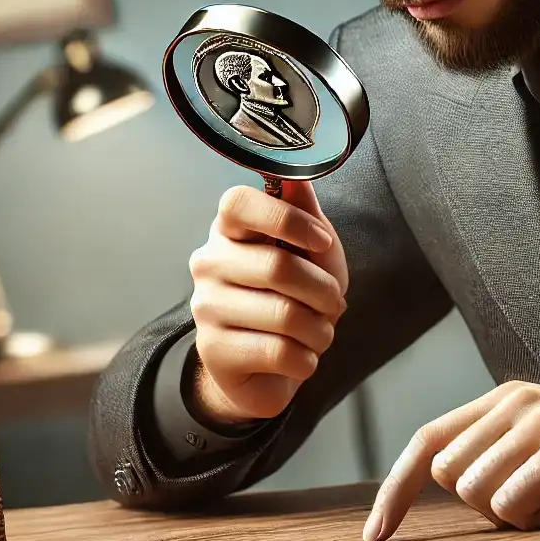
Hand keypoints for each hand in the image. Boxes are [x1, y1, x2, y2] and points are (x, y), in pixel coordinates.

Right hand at [187, 181, 347, 423]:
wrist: (269, 365)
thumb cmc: (293, 296)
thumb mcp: (311, 249)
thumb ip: (305, 211)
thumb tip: (298, 174)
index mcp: (229, 229)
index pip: (238, 203)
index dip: (288, 219)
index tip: (321, 240)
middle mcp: (208, 263)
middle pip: (277, 266)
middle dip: (324, 291)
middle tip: (333, 302)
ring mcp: (205, 307)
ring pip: (284, 315)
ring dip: (320, 330)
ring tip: (318, 332)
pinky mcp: (213, 350)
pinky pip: (279, 352)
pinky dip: (306, 359)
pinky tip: (300, 356)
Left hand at [361, 381, 539, 540]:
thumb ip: (498, 453)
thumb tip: (449, 489)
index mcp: (503, 399)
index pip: (427, 441)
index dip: (394, 490)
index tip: (375, 535)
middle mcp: (513, 402)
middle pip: (449, 477)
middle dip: (484, 505)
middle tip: (538, 497)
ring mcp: (537, 422)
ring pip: (475, 493)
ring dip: (515, 513)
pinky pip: (511, 505)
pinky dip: (536, 518)